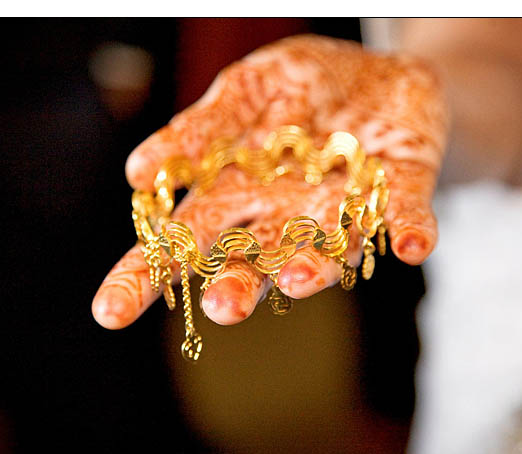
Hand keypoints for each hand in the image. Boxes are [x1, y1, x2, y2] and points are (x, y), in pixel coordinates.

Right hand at [92, 34, 447, 328]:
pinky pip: (407, 217)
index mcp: (238, 192)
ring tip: (298, 277)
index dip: (146, 276)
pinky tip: (413, 245)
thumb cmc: (299, 88)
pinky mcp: (401, 191)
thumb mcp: (244, 90)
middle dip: (236, 289)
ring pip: (326, 252)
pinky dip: (411, 231)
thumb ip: (202, 129)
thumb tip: (140, 172)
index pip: (181, 242)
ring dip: (315, 268)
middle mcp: (285, 216)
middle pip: (252, 265)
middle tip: (222, 307)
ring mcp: (344, 210)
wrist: (376, 72)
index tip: (108, 313)